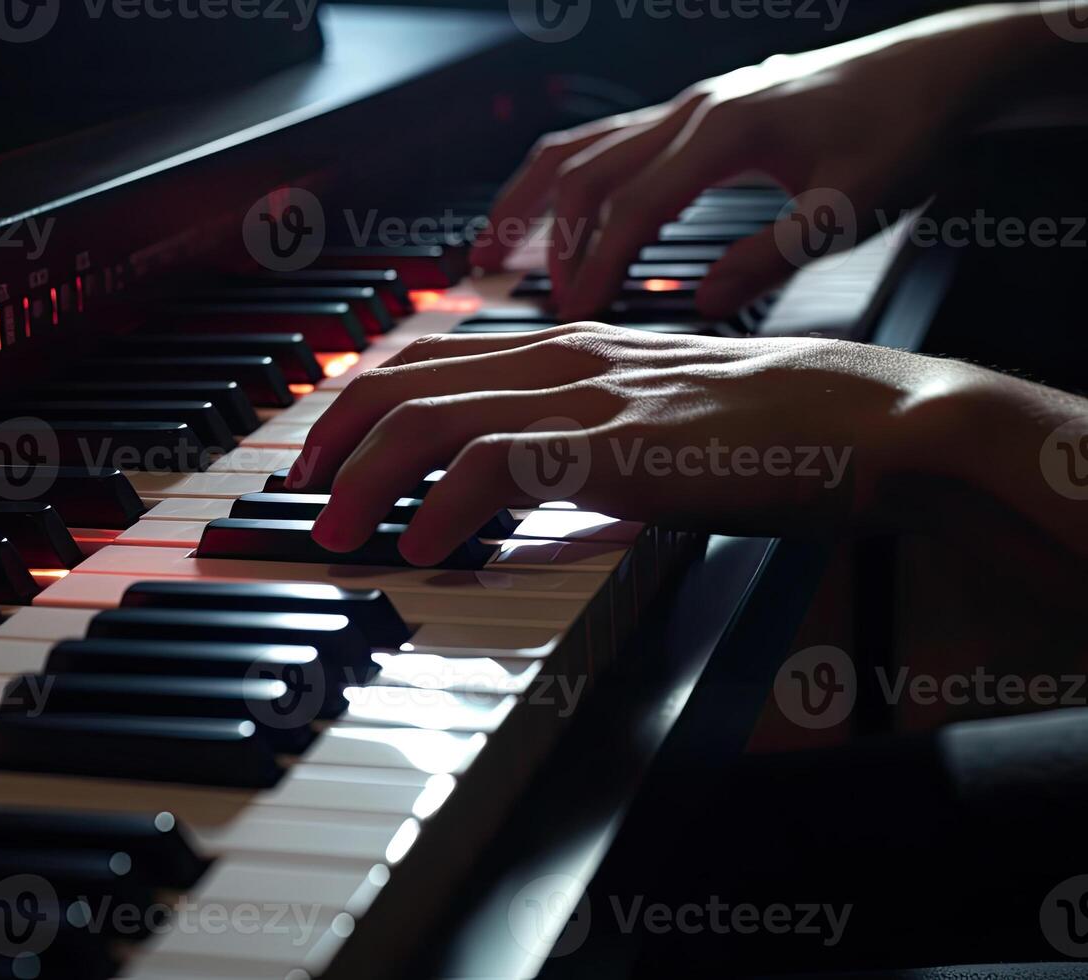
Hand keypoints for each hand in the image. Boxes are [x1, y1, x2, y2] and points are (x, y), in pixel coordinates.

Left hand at [285, 324, 996, 565]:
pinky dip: (443, 507)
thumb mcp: (650, 417)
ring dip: (366, 476)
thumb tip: (512, 482)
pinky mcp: (617, 444)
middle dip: (335, 435)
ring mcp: (587, 396)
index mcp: (566, 348)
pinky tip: (423, 546)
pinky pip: (497, 466)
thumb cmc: (765, 428)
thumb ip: (578, 435)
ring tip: (333, 528)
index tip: (325, 450)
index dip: (359, 400)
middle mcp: (562, 357)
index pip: (429, 356)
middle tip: (299, 490)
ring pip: (433, 416)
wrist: (862, 421)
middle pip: (406, 378)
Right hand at [471, 4, 1045, 320]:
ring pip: (581, 147)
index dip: (597, 265)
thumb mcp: (853, 207)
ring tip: (491, 248)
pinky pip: (605, 143)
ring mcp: (687, 107)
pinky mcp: (693, 115)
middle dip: (547, 238)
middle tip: (524, 297)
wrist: (936, 71)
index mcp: (724, 130)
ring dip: (533, 199)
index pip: (633, 207)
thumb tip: (703, 303)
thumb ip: (774, 255)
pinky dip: (565, 182)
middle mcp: (692, 110)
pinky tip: (549, 213)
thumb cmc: (904, 132)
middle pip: (586, 171)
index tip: (572, 316)